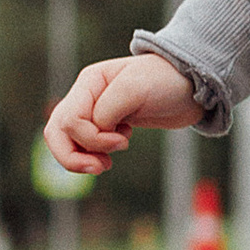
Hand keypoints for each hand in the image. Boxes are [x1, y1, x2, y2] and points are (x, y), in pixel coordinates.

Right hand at [43, 52, 203, 176]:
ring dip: (81, 159)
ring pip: (67, 142)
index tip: (123, 140)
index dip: (91, 138)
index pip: (68, 120)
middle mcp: (87, 97)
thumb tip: (94, 130)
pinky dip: (92, 156)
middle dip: (72, 156)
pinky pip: (84, 146)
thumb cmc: (166, 81)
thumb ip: (108, 109)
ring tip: (105, 165)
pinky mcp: (108, 126)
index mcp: (89, 83)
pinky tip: (111, 156)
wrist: (192, 86)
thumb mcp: (136, 88)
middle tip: (100, 168)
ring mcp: (96, 112)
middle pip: (57, 132)